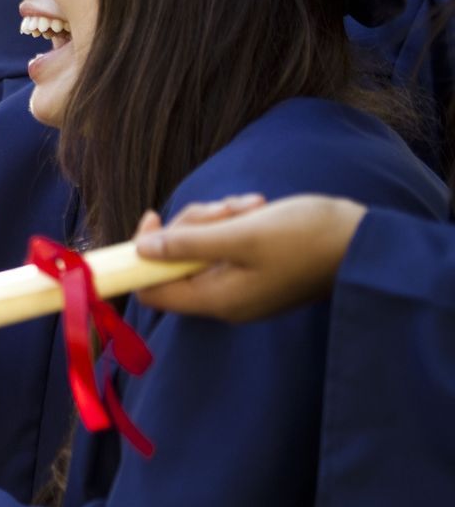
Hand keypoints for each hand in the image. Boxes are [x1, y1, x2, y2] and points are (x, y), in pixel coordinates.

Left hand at [133, 194, 364, 321]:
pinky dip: (235, 221)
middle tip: (224, 209)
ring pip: (201, 245)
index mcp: (217, 300)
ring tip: (250, 205)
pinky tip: (257, 207)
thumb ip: (188, 243)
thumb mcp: (242, 234)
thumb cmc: (306, 238)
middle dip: (193, 224)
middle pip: (175, 261)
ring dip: (218, 217)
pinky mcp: (256, 269)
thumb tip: (142, 250)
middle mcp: (225, 299)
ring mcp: (241, 285)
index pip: (153, 291)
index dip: (143, 255)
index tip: (156, 218)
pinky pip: (226, 243)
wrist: (365, 242)